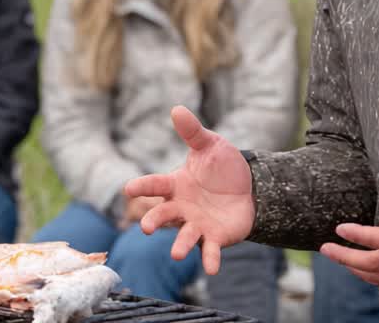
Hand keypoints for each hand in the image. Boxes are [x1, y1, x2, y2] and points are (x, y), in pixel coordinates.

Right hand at [124, 106, 254, 274]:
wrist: (249, 187)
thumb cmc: (222, 166)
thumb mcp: (210, 145)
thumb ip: (193, 132)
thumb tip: (176, 108)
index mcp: (176, 185)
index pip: (155, 185)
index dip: (142, 186)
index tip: (128, 188)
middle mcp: (182, 207)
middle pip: (163, 215)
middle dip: (154, 221)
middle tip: (146, 227)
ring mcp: (197, 224)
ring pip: (184, 236)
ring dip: (180, 245)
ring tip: (175, 254)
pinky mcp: (215, 237)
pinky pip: (210, 250)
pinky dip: (210, 259)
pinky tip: (213, 268)